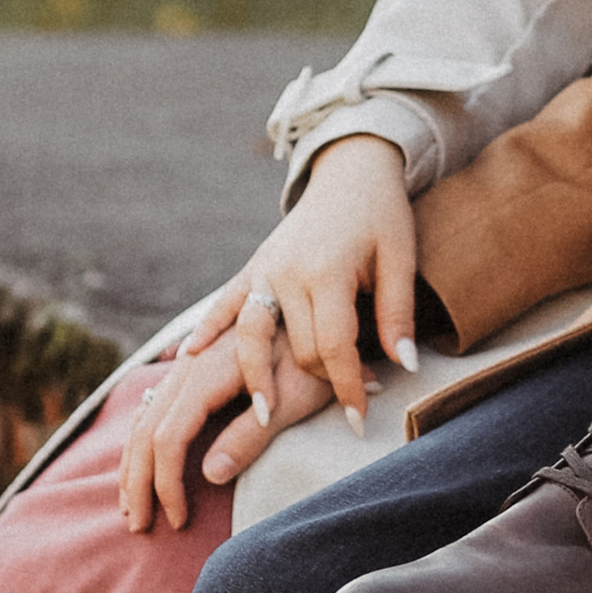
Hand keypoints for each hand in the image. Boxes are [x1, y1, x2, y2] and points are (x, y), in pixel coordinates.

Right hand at [117, 328, 332, 530]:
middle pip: (145, 431)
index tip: (178, 520)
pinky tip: (140, 465)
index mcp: (209, 374)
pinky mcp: (195, 369)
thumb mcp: (295, 400)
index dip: (167, 483)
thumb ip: (252, 435)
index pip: (168, 437)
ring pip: (142, 419)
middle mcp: (189, 366)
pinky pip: (152, 408)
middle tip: (140, 527)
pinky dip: (141, 443)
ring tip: (132, 507)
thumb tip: (209, 475)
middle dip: (139, 483)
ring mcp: (188, 366)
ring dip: (133, 466)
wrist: (325, 310)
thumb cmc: (317, 361)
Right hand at [221, 132, 421, 441]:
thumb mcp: (401, 259)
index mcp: (327, 271)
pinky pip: (222, 305)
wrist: (351, 172)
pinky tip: (184, 358)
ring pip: (250, 334)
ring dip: (253, 376)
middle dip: (319, 384)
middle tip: (343, 408)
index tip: (360, 420)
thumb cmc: (383, 216)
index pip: (333, 345)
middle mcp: (287, 272)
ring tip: (263, 413)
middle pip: (296, 348)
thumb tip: (407, 365)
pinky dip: (204, 331)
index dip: (348, 387)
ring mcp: (263, 270)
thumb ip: (397, 314)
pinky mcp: (251, 267)